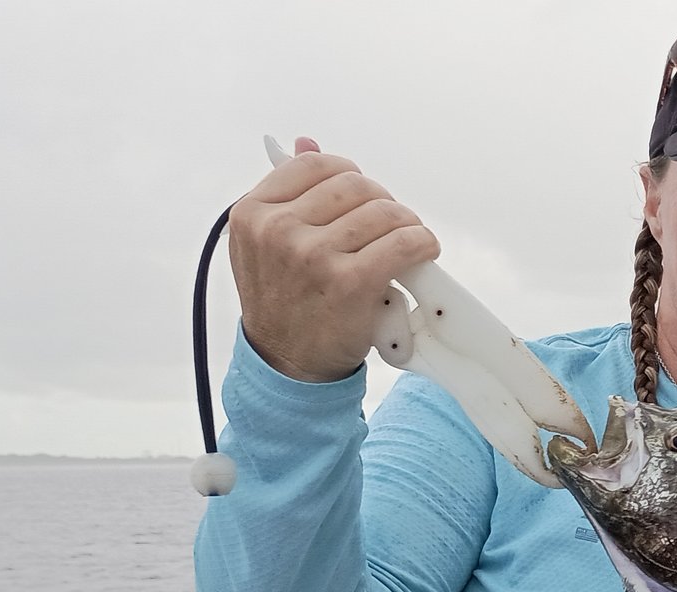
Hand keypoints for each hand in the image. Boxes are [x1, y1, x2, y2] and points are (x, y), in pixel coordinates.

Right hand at [226, 136, 440, 381]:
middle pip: (355, 185)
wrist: (288, 365)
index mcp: (253, 213)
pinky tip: (423, 252)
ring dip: (406, 224)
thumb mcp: (267, 245)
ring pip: (384, 211)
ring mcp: (312, 255)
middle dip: (381, 202)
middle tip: (388, 226)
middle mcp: (278, 230)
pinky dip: (422, 243)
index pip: (315, 165)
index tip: (360, 200)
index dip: (348, 177)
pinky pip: (403, 242)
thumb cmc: (285, 302)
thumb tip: (306, 141)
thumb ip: (288, 195)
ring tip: (407, 243)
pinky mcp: (350, 282)